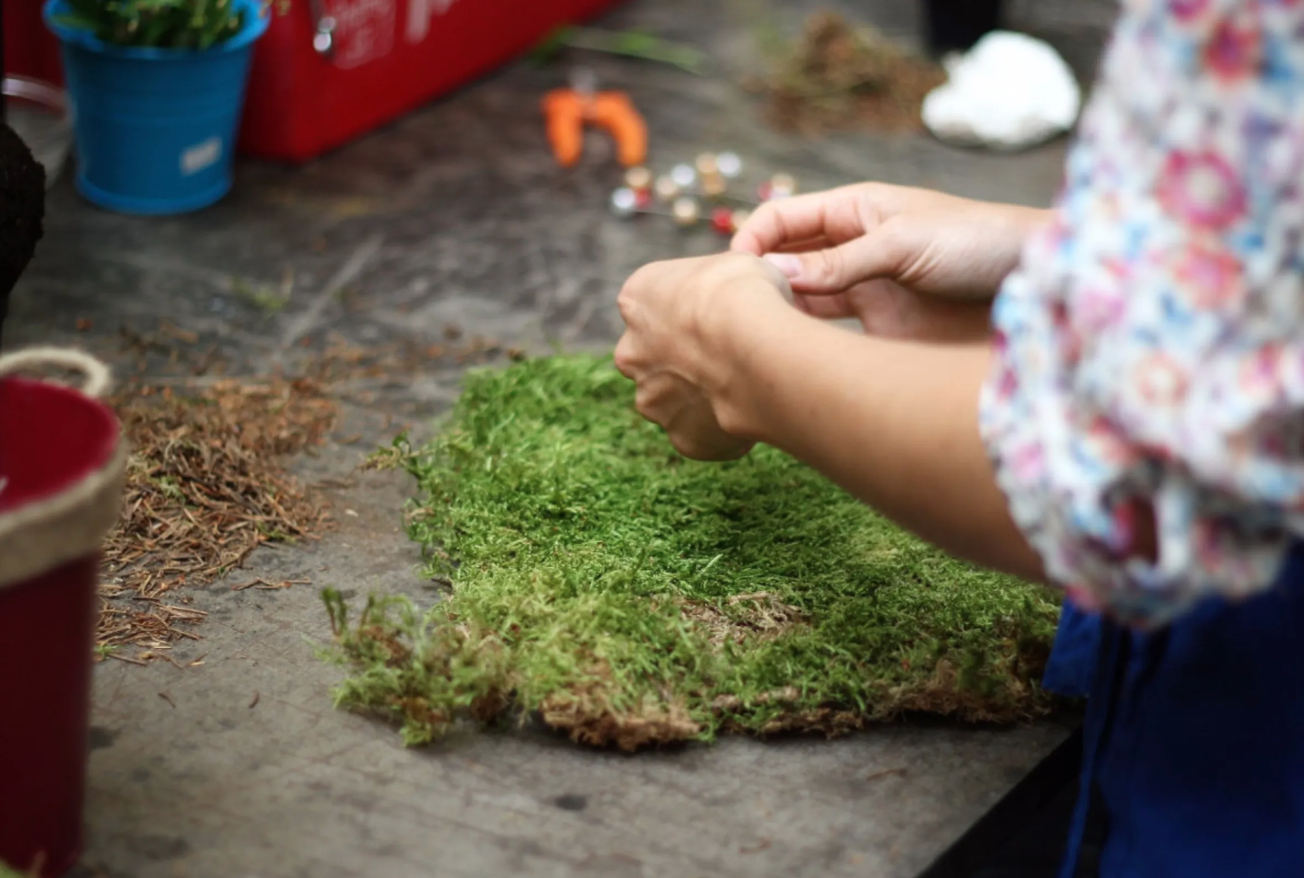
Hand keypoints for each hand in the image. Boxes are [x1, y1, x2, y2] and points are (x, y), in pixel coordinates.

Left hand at [614, 252, 791, 460]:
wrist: (755, 345)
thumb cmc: (744, 293)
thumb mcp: (735, 262)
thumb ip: (720, 281)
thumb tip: (737, 290)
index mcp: (636, 300)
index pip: (653, 305)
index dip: (689, 309)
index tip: (718, 313)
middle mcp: (631, 353)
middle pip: (655, 358)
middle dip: (686, 359)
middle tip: (729, 354)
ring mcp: (652, 400)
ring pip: (675, 400)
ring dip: (702, 396)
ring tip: (745, 385)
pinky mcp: (680, 437)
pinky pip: (701, 434)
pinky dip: (722, 429)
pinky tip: (751, 410)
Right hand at [730, 183, 1048, 342]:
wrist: (1040, 284)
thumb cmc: (979, 242)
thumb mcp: (903, 243)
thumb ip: (839, 263)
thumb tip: (773, 274)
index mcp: (853, 209)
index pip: (781, 219)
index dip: (751, 242)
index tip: (733, 276)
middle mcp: (852, 247)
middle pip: (785, 262)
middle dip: (757, 282)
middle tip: (738, 315)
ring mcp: (865, 288)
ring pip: (804, 301)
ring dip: (781, 315)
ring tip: (759, 339)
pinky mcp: (881, 328)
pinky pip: (833, 335)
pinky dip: (810, 344)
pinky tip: (795, 359)